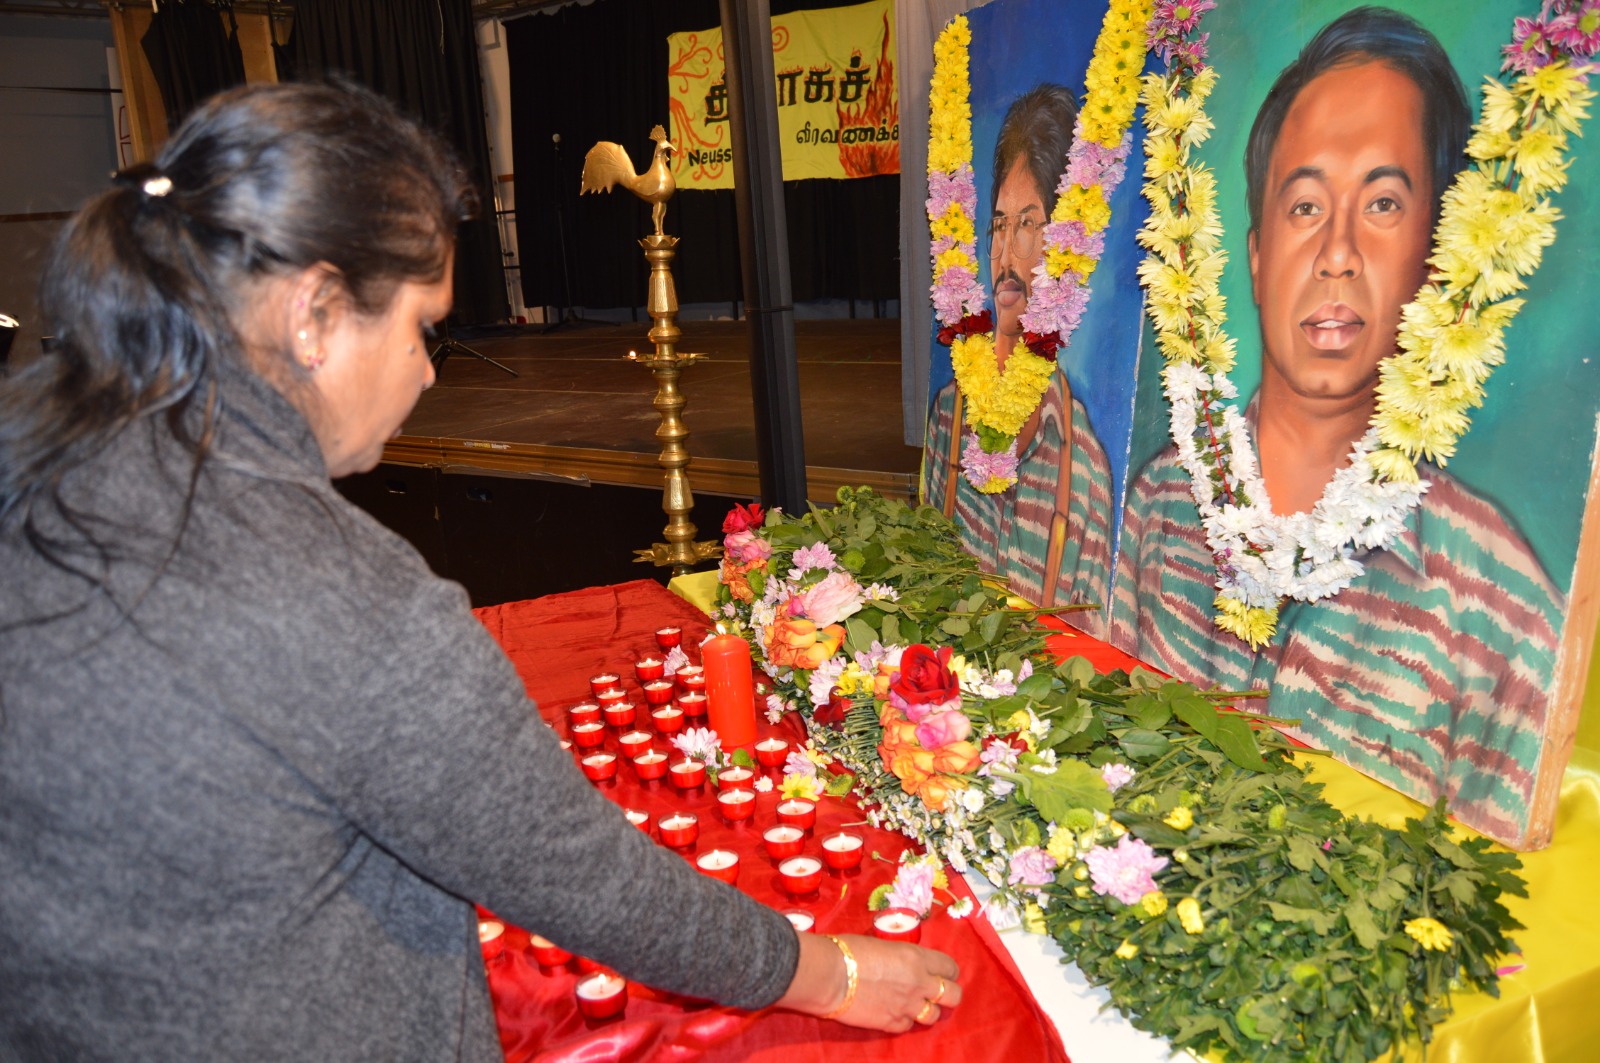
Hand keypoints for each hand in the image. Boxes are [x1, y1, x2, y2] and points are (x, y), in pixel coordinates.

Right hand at [776, 931, 962, 1032]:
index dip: (948, 971)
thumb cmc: (848, 950)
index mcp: (917, 958)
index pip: (950, 968)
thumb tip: (901, 961)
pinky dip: (904, 1020)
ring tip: (914, 1004)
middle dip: (948, 994)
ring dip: (927, 1010)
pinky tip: (894, 1012)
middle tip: (936, 992)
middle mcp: (919, 983)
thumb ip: (900, 956)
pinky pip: (909, 1026)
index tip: (941, 973)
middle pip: (953, 995)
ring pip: (935, 1015)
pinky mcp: (892, 1023)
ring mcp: (907, 1006)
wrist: (829, 976)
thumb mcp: (882, 944)